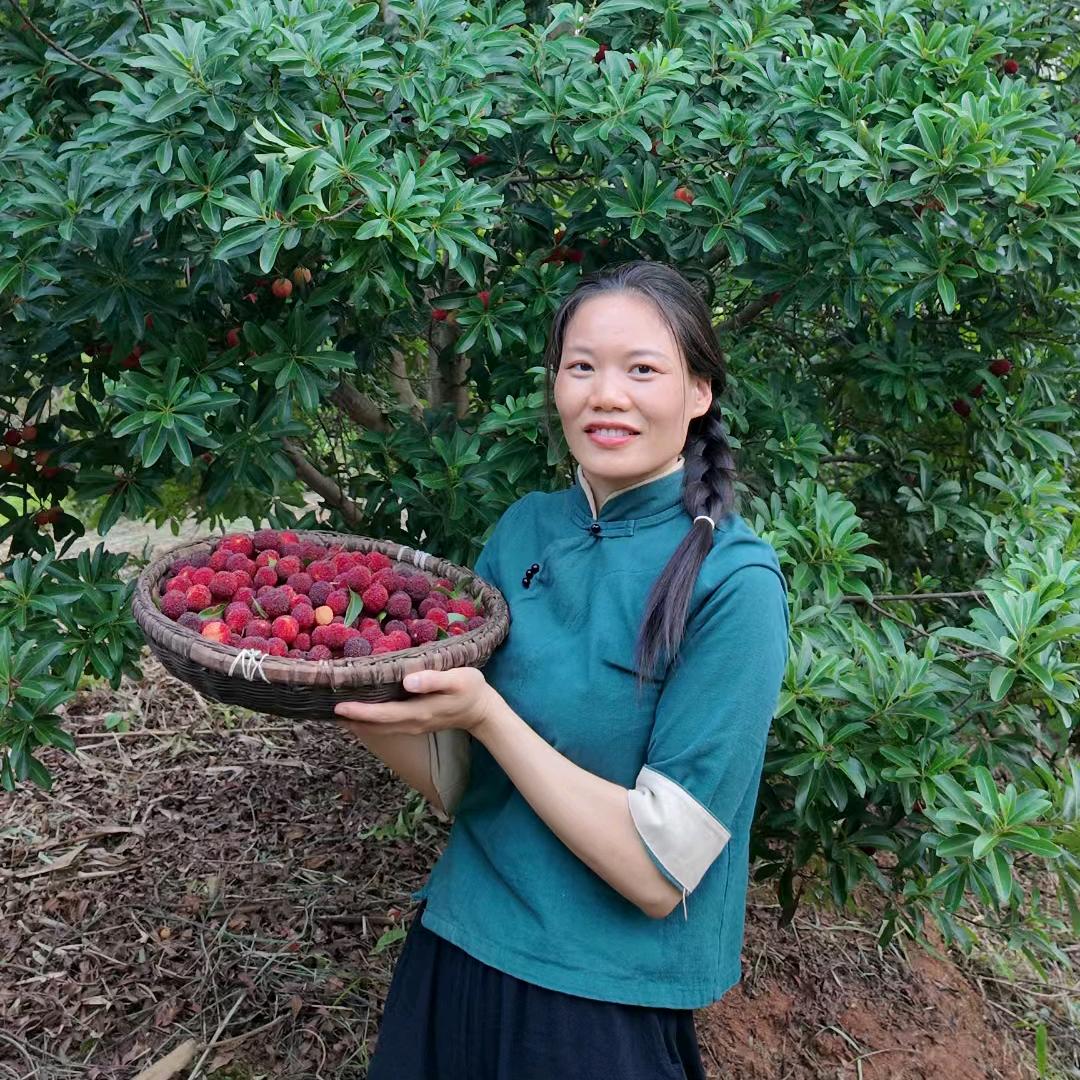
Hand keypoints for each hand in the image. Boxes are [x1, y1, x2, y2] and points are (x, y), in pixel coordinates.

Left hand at [333, 666, 498, 736]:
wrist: (482, 711)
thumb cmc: (471, 689)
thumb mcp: (457, 679)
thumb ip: (432, 680)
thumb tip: (407, 682)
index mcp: (419, 711)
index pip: (383, 715)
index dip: (360, 712)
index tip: (339, 707)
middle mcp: (412, 723)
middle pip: (375, 726)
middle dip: (351, 720)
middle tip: (326, 712)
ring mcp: (413, 726)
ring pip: (379, 729)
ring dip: (358, 723)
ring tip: (337, 715)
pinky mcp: (415, 724)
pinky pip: (386, 726)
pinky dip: (370, 722)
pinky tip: (361, 715)